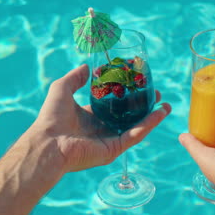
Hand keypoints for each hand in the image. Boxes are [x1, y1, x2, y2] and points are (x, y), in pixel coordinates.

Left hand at [30, 64, 170, 172]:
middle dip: (143, 106)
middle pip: (128, 117)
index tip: (138, 85)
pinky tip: (159, 114)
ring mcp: (110, 140)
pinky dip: (149, 125)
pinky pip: (135, 136)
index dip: (127, 96)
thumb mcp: (62, 88)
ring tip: (166, 106)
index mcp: (91, 118)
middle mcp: (102, 129)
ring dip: (152, 117)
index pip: (113, 107)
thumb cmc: (52, 117)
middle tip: (156, 94)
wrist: (49, 141)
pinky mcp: (114, 149)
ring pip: (136, 127)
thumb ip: (74, 77)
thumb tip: (86, 66)